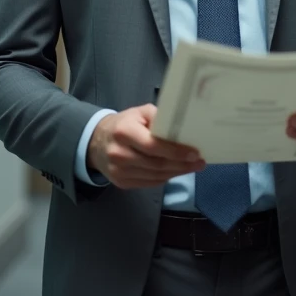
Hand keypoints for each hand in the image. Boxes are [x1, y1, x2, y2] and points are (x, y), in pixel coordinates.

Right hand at [88, 104, 206, 188]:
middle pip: (157, 164)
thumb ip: (160, 118)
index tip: (195, 153)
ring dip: (176, 173)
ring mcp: (119, 171)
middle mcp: (119, 154)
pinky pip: (149, 183)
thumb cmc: (124, 124)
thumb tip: (183, 129)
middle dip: (182, 165)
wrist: (96, 142)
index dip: (176, 151)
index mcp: (124, 132)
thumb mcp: (140, 112)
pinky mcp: (121, 183)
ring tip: (192, 167)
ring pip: (155, 176)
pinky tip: (175, 171)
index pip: (154, 146)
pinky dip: (165, 178)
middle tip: (199, 163)